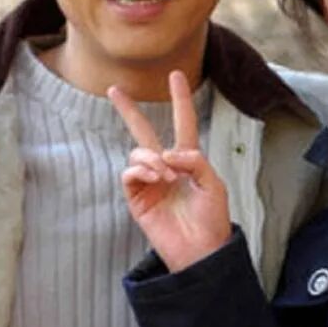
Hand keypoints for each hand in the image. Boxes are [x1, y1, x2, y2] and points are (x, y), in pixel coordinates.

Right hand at [108, 70, 231, 271]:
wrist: (201, 250)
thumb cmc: (212, 219)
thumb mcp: (213, 184)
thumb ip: (195, 161)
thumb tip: (167, 152)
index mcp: (188, 160)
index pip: (182, 124)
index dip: (180, 100)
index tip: (176, 76)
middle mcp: (165, 167)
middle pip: (144, 131)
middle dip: (129, 110)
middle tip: (114, 89)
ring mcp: (149, 182)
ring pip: (138, 153)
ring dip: (152, 158)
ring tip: (166, 174)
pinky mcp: (137, 197)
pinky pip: (130, 173)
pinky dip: (141, 170)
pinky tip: (156, 178)